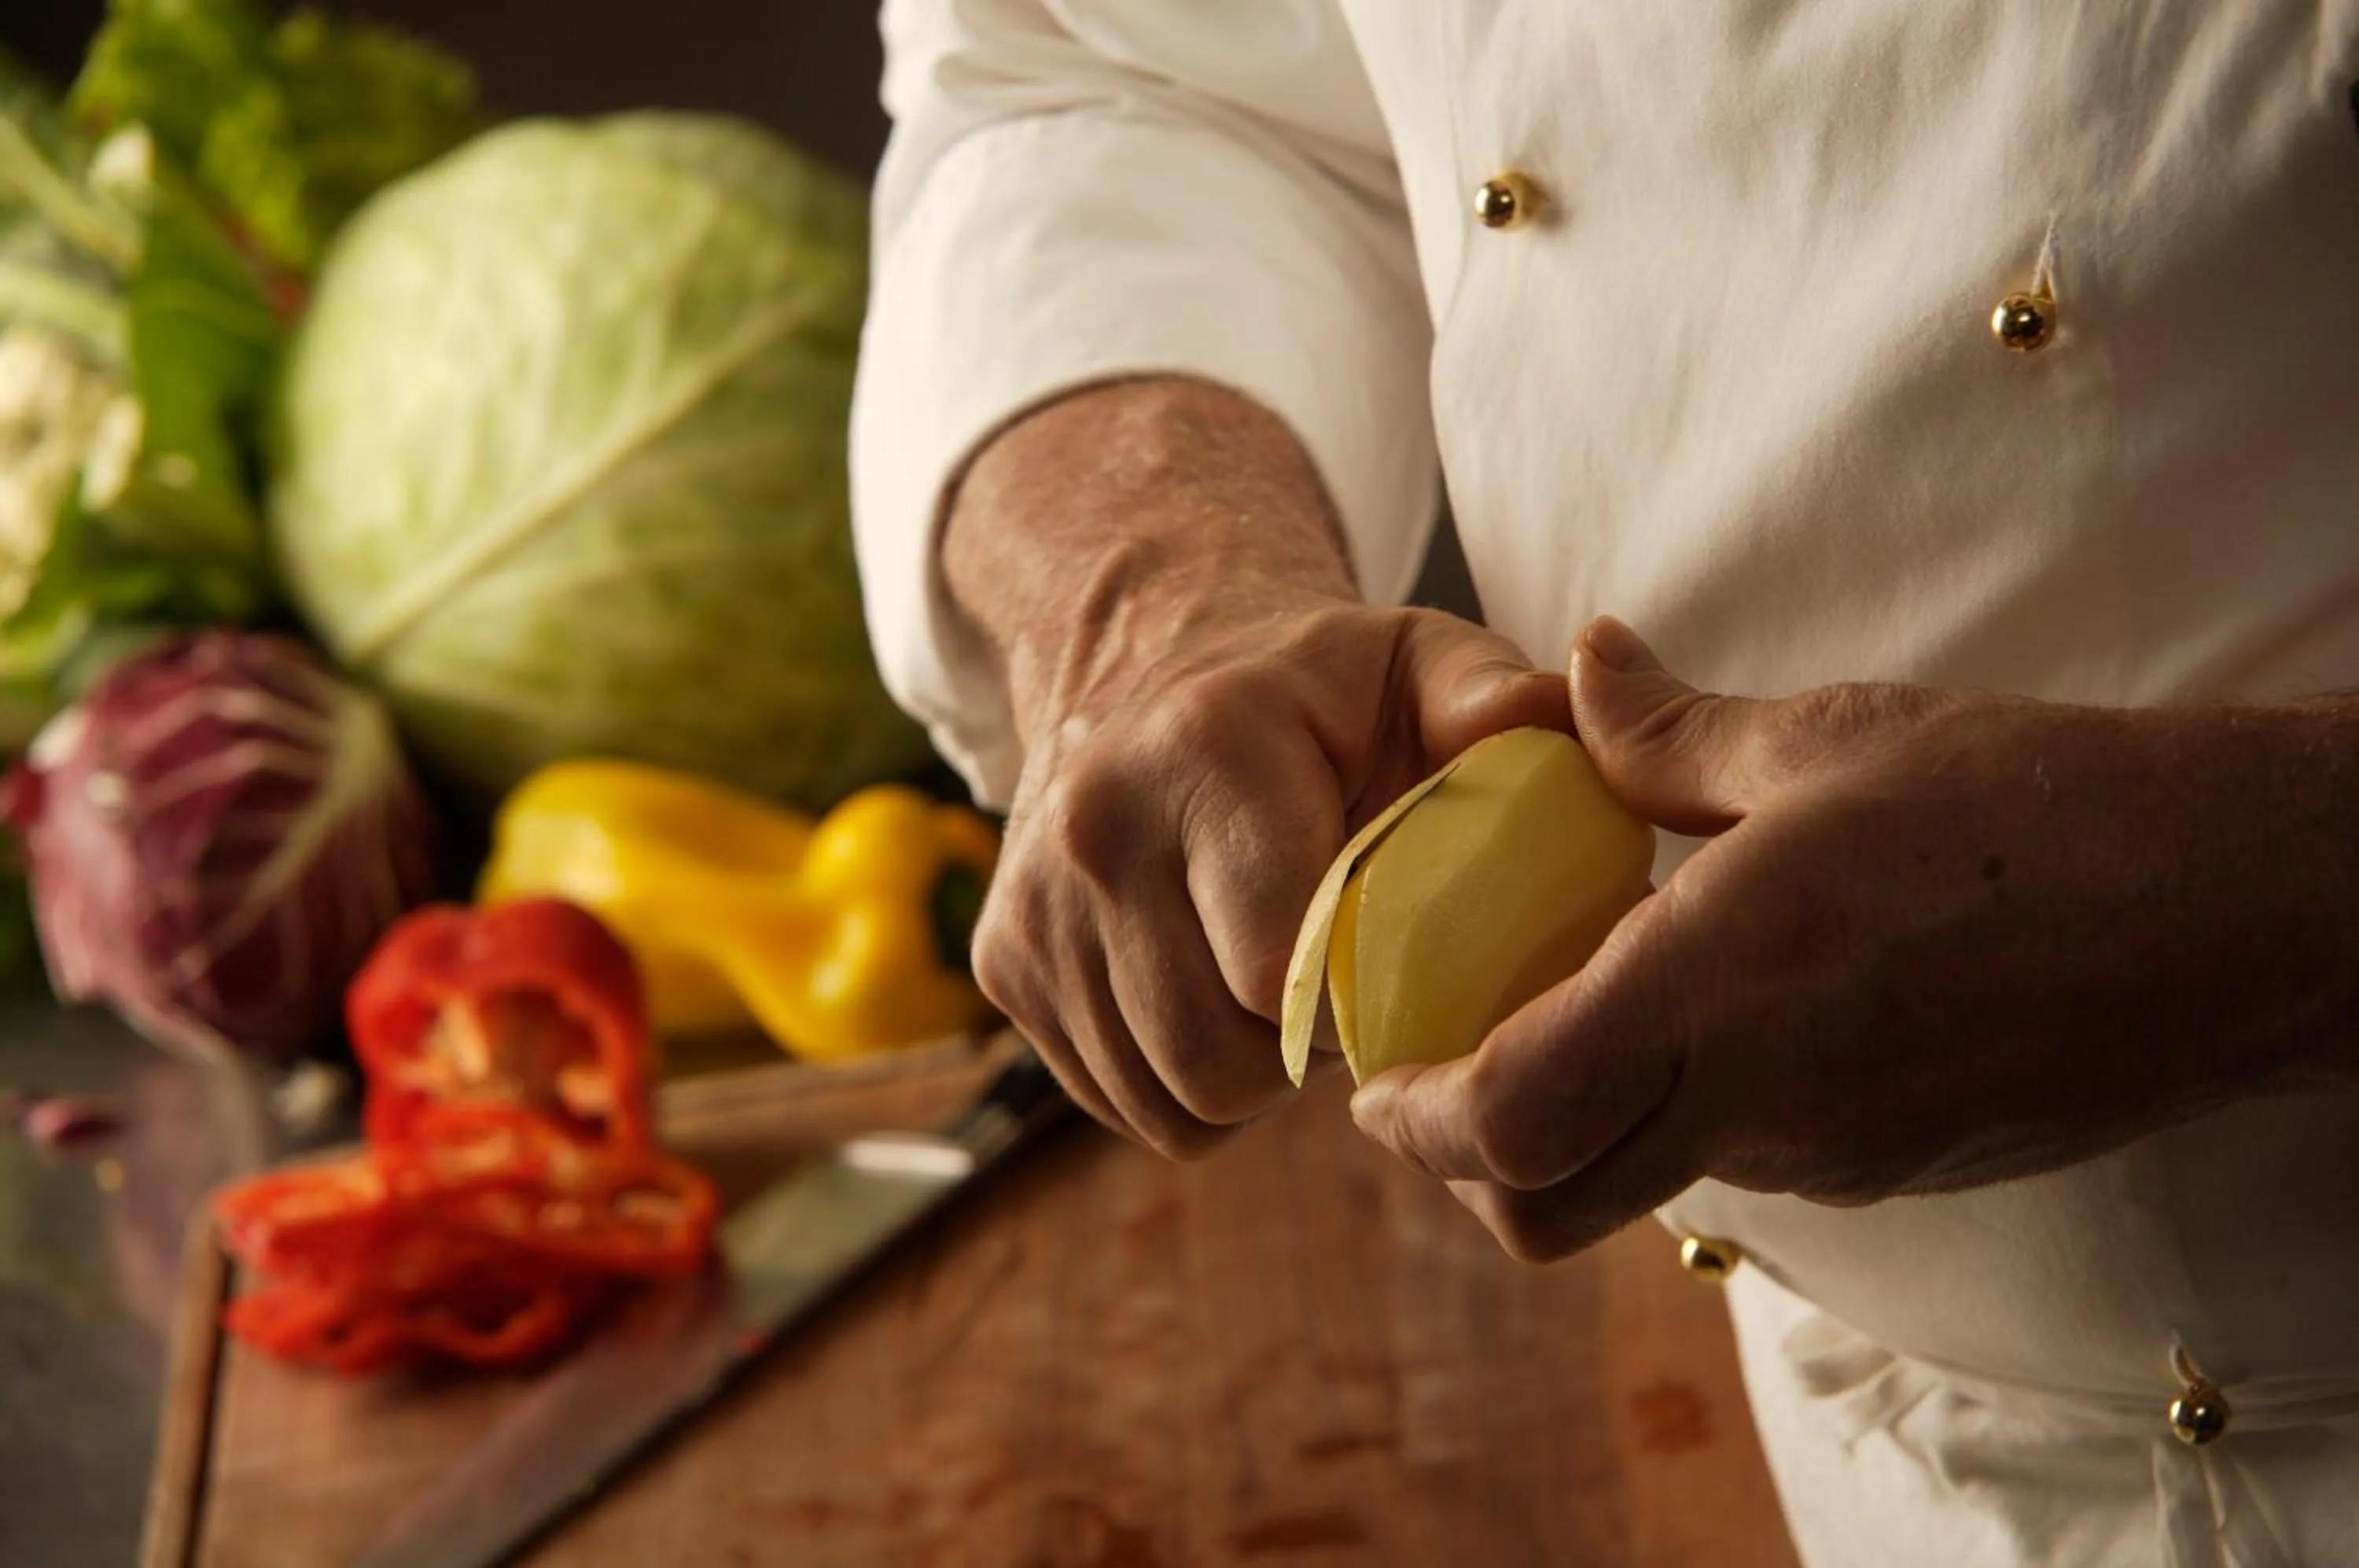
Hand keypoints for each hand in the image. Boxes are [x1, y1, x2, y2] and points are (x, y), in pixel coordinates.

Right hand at [979, 594, 1566, 1156]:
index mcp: (1207, 753)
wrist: (1142, 663)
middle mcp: (1094, 827)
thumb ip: (1495, 698)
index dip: (1359, 1006)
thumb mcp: (1417, 659)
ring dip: (1244, 1080)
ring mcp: (1033, 905)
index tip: (1398, 971)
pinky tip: (1216, 999)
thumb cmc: (1316, 690)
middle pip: (1217, 1061)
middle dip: (1301, 1060)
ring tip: (1282, 991)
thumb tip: (1565, 720)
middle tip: (1348, 994)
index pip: (1278, 969)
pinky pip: (1118, 1103)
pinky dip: (1179, 1083)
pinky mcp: (1002, 965)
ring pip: (1166, 1102)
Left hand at [1353, 616, 2358, 1260]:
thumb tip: (1571, 665)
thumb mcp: (1832, 734)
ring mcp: (1830, 1153)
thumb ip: (1667, 727)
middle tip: (1428, 1080)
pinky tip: (1699, 1006)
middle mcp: (1763, 1102)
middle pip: (1545, 1210)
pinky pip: (1735, 1159)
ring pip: (1638, 1187)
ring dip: (1567, 1127)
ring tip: (1559, 1007)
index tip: (1373, 1077)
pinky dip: (1671, 1108)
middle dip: (1461, 1164)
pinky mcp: (1886, 1165)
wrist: (2242, 910)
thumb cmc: (2043, 808)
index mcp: (1724, 987)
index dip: (1415, 1118)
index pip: (1513, 1119)